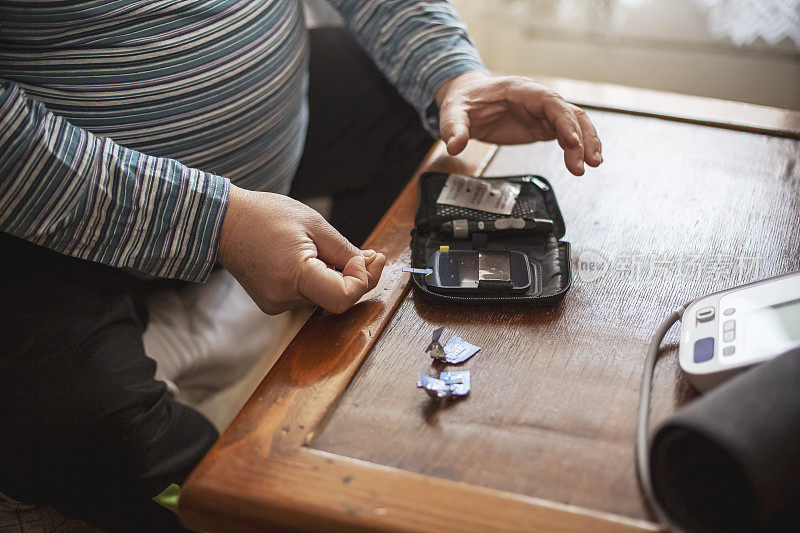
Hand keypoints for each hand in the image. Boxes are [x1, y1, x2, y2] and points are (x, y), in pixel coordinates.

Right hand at [217, 185, 385, 313]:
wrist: (224, 222)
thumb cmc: (264, 216)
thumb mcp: (314, 224)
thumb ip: (346, 250)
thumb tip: (370, 266)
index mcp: (294, 276)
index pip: (343, 298)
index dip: (362, 280)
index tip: (368, 259)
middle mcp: (283, 297)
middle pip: (337, 298)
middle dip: (354, 276)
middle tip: (365, 252)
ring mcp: (276, 304)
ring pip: (324, 297)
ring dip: (335, 277)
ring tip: (321, 249)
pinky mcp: (273, 303)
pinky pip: (308, 296)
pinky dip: (318, 280)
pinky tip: (309, 259)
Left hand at [436, 72, 601, 175]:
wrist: (466, 97)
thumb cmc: (464, 100)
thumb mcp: (453, 113)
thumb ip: (455, 128)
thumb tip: (454, 146)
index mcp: (520, 90)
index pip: (550, 102)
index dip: (564, 120)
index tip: (572, 141)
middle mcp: (537, 99)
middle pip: (569, 114)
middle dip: (582, 137)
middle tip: (585, 164)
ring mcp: (542, 113)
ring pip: (574, 123)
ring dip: (586, 143)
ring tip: (591, 165)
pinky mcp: (542, 126)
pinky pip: (567, 134)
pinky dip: (578, 146)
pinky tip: (585, 161)